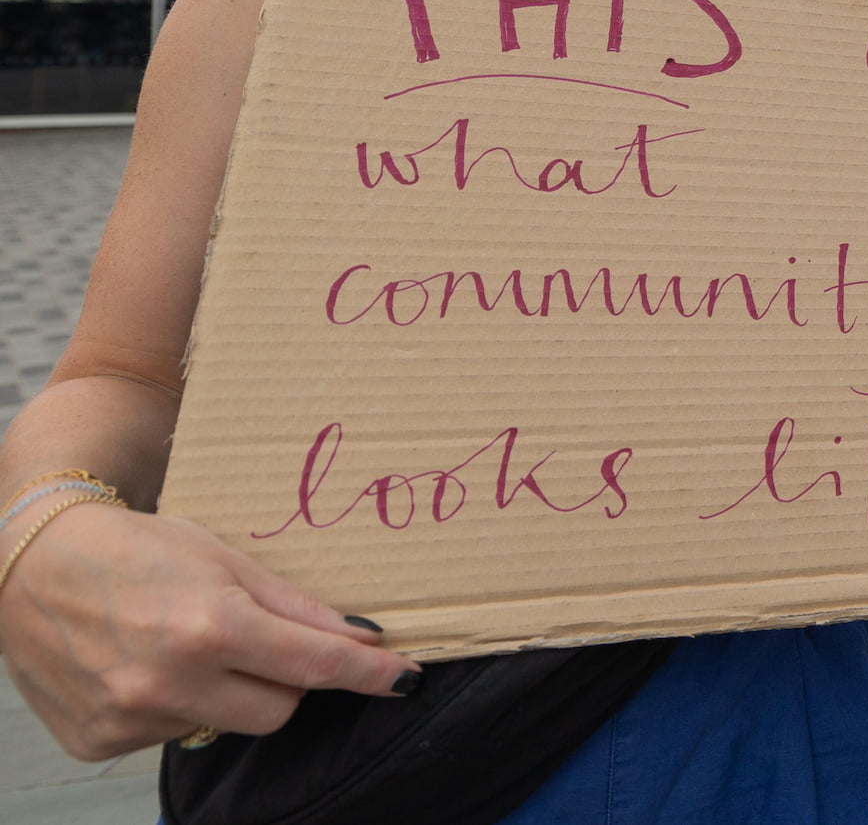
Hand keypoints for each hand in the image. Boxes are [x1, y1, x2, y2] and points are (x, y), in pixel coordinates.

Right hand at [0, 505, 417, 760]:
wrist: (32, 566)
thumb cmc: (133, 550)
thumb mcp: (225, 559)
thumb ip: (295, 605)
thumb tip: (360, 635)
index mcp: (211, 628)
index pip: (315, 666)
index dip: (368, 673)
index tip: (406, 678)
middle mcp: (170, 681)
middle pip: (279, 709)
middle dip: (287, 679)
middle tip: (259, 640)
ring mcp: (130, 717)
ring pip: (224, 724)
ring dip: (224, 691)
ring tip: (183, 643)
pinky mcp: (99, 741)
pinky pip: (172, 734)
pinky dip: (174, 705)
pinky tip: (145, 665)